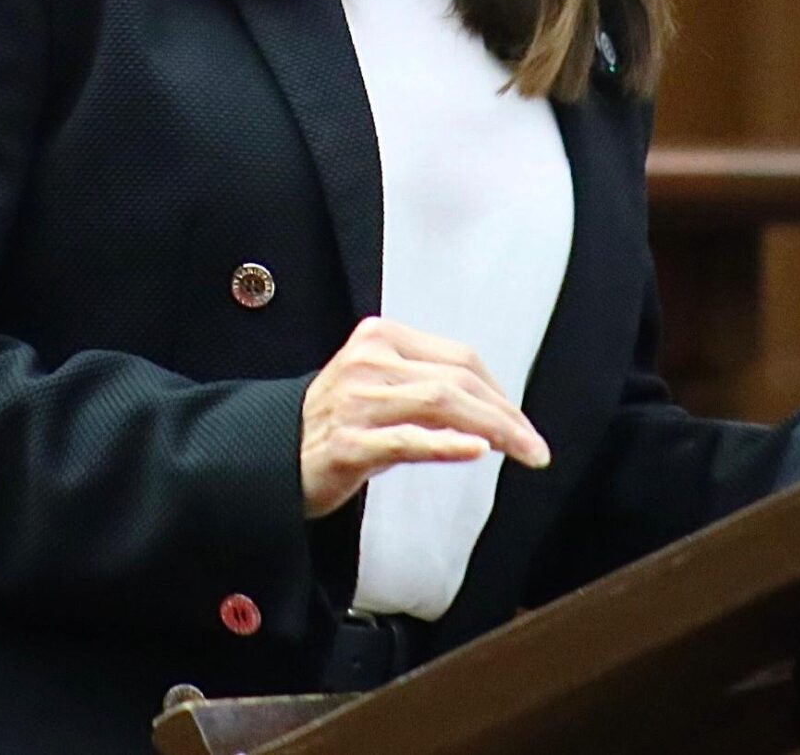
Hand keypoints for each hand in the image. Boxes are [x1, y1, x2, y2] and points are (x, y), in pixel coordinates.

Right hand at [300, 317, 551, 518]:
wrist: (265, 460)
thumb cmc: (331, 427)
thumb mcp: (379, 390)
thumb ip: (427, 388)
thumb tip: (491, 411)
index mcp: (381, 339)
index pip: (459, 359)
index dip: (500, 392)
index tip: (522, 424)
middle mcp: (369, 362)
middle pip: (457, 380)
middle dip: (506, 415)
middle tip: (534, 447)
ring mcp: (355, 401)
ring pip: (440, 404)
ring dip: (493, 430)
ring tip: (522, 451)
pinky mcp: (346, 443)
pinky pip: (406, 440)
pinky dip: (446, 445)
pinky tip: (475, 451)